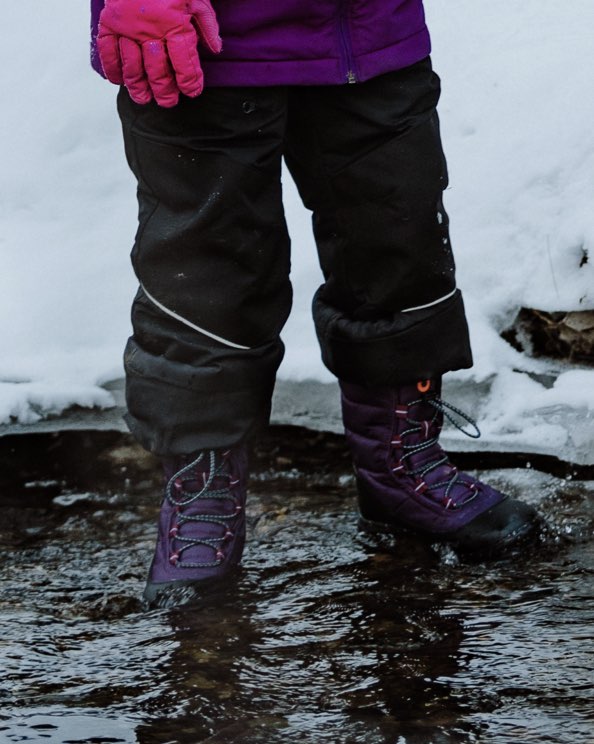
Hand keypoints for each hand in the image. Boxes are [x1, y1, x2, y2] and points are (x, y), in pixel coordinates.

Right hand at [97, 0, 221, 107]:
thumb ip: (206, 24)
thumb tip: (216, 49)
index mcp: (174, 24)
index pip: (184, 63)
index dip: (189, 81)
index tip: (191, 92)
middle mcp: (150, 30)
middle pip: (157, 70)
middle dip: (164, 91)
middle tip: (168, 102)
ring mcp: (127, 27)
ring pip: (133, 66)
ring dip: (138, 86)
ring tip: (144, 98)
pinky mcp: (110, 22)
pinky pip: (108, 51)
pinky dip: (113, 68)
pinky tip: (120, 80)